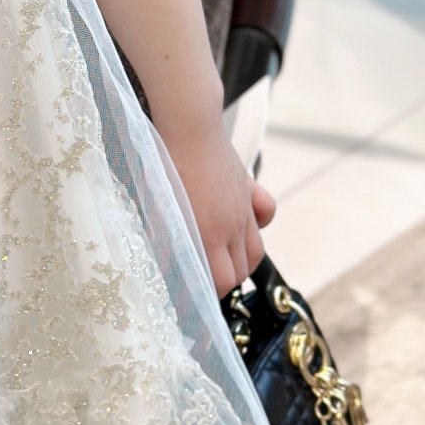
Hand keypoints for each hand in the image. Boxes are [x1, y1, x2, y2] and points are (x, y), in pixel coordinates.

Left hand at [166, 119, 276, 296]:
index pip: (220, 283)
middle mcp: (231, 226)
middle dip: (222, 282)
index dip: (207, 296)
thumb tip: (167, 269)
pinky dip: (258, 225)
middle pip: (239, 271)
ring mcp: (243, 207)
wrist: (188, 124)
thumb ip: (166, 241)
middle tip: (202, 281)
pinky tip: (242, 226)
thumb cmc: (164, 164)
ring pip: (255, 250)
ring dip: (240, 262)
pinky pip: (265, 214)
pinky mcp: (248, 187)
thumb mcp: (158, 208)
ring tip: (222, 262)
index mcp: (206, 234)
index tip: (193, 299)